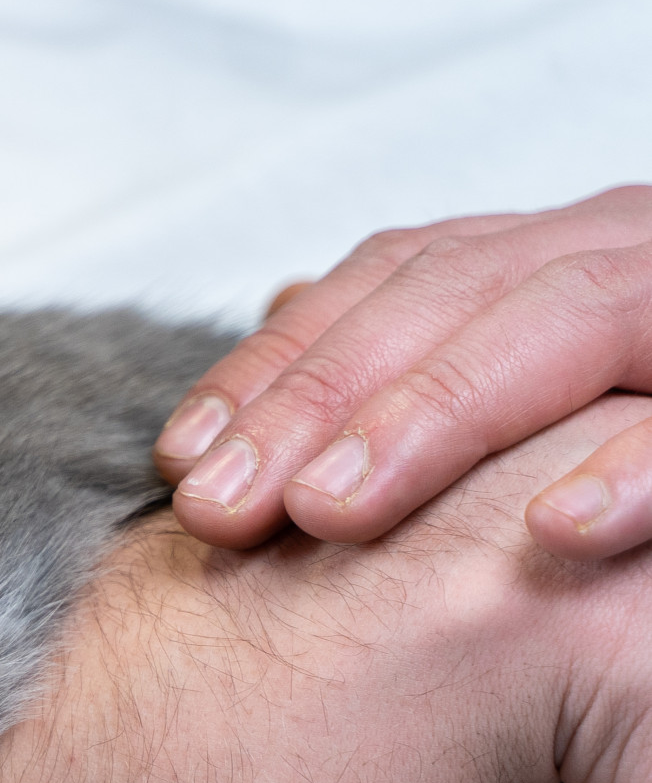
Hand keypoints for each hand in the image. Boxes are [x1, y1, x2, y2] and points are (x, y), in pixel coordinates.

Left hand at [154, 185, 651, 559]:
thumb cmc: (641, 416)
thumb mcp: (533, 372)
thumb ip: (418, 343)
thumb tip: (279, 302)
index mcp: (558, 256)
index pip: (389, 280)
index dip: (275, 363)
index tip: (179, 459)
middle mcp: (627, 252)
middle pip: (450, 292)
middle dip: (317, 399)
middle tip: (218, 507)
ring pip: (567, 318)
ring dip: (433, 417)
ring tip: (327, 512)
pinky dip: (634, 468)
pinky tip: (553, 530)